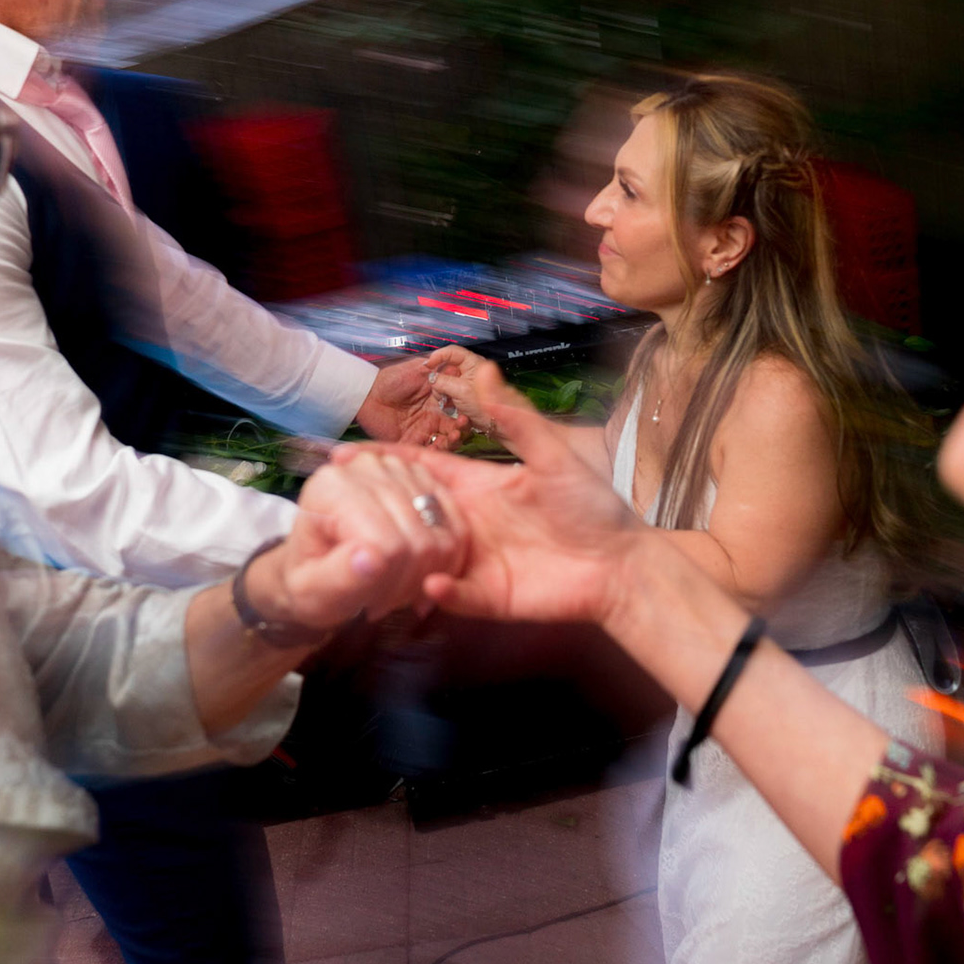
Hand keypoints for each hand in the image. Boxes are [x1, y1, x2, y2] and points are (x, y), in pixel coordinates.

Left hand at [246, 450, 466, 631]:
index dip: (389, 584)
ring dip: (427, 574)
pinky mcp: (421, 476)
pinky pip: (456, 522)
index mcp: (331, 489)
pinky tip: (421, 575)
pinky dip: (447, 558)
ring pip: (443, 535)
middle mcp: (364, 467)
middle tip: (383, 600)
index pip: (390, 544)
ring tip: (395, 588)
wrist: (319, 567)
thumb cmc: (311, 583)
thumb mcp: (312, 593)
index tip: (369, 604)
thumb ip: (338, 579)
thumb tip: (373, 559)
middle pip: (419, 539)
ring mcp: (396, 468)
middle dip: (408, 584)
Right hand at [337, 362, 643, 625]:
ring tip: (373, 549)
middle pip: (410, 512)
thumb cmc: (593, 508)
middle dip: (376, 508)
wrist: (623, 566)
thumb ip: (515, 417)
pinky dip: (440, 592)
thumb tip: (485, 367)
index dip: (384, 460)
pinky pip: (452, 595)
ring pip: (420, 557)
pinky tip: (433, 586)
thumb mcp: (553, 456)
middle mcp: (467, 522)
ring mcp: (472, 560)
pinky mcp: (486, 596)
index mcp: (478, 485)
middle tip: (339, 504)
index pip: (421, 468)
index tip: (344, 454)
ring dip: (398, 554)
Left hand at [354, 357, 466, 449]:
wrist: (366, 392)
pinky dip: (435, 453)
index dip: (465, 413)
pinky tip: (437, 447)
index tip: (468, 412)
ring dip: (452, 442)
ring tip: (453, 437)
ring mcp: (422, 432)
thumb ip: (437, 371)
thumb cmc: (390, 379)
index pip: (458, 411)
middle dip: (462, 430)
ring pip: (444, 443)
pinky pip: (426, 452)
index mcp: (437, 402)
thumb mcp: (417, 370)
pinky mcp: (410, 442)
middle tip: (461, 427)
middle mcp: (432, 419)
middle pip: (455, 430)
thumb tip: (457, 367)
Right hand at [423, 346, 550, 455]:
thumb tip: (433, 378)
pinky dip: (451, 403)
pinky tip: (454, 410)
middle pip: (448, 370)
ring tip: (447, 403)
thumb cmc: (495, 409)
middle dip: (440, 380)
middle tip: (439, 391)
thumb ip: (444, 382)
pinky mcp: (472, 399)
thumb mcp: (462, 391)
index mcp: (475, 364)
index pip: (451, 352)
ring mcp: (473, 387)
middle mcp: (475, 373)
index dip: (438, 356)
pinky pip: (455, 397)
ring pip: (450, 385)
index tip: (428, 365)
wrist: (507, 429)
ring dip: (445, 394)